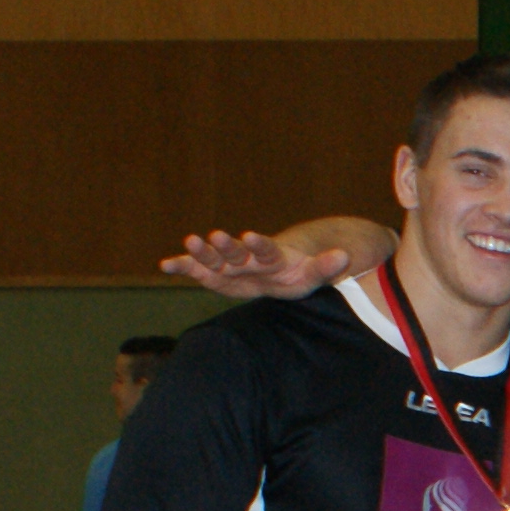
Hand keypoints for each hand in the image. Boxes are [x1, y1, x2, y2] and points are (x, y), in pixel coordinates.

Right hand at [163, 226, 353, 299]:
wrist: (281, 269)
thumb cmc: (298, 273)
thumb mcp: (314, 273)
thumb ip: (326, 266)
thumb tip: (345, 255)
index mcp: (272, 256)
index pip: (266, 249)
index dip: (259, 244)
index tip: (251, 237)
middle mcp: (249, 257)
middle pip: (236, 251)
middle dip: (225, 246)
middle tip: (214, 236)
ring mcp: (232, 264)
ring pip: (215, 258)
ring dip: (202, 252)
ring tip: (189, 243)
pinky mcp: (219, 274)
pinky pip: (199, 270)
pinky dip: (184, 266)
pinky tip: (165, 265)